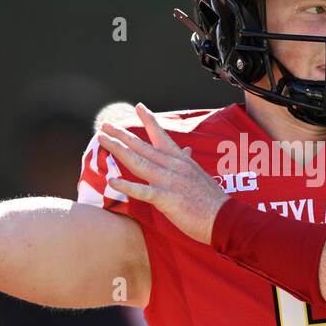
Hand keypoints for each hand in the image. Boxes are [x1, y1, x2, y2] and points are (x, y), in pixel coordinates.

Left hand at [99, 103, 228, 244]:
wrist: (224, 218)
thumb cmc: (211, 201)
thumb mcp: (199, 175)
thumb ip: (188, 162)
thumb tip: (187, 150)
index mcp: (181, 160)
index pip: (162, 136)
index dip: (149, 121)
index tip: (138, 107)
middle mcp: (173, 166)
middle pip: (142, 146)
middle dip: (121, 134)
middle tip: (105, 125)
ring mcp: (169, 181)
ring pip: (138, 161)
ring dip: (118, 149)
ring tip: (101, 140)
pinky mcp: (166, 199)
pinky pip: (142, 191)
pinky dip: (126, 185)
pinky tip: (112, 180)